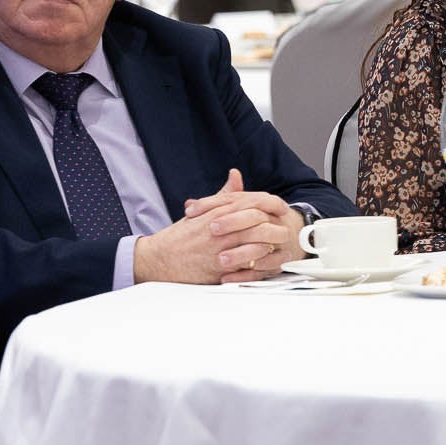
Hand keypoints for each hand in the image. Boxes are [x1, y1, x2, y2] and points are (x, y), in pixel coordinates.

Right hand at [136, 170, 304, 282]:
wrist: (159, 258)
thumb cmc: (181, 236)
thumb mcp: (202, 210)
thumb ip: (224, 195)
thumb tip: (236, 175)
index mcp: (218, 212)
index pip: (252, 201)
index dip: (272, 203)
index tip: (281, 207)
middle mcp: (220, 229)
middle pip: (259, 222)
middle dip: (277, 226)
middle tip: (286, 229)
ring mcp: (220, 249)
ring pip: (256, 244)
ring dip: (271, 245)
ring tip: (279, 246)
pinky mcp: (219, 269)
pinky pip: (246, 266)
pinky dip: (259, 264)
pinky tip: (266, 262)